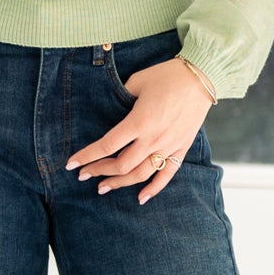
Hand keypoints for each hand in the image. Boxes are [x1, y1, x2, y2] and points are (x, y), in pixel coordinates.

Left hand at [67, 58, 211, 204]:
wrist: (202, 77)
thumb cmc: (167, 75)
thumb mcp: (137, 82)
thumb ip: (121, 98)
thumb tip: (111, 108)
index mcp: (138, 121)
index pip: (107, 145)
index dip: (87, 157)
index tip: (72, 164)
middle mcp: (153, 138)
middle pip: (121, 165)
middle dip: (98, 172)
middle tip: (84, 176)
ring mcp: (169, 145)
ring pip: (141, 174)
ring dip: (120, 183)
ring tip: (103, 187)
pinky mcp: (182, 148)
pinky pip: (167, 174)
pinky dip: (154, 189)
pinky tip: (141, 198)